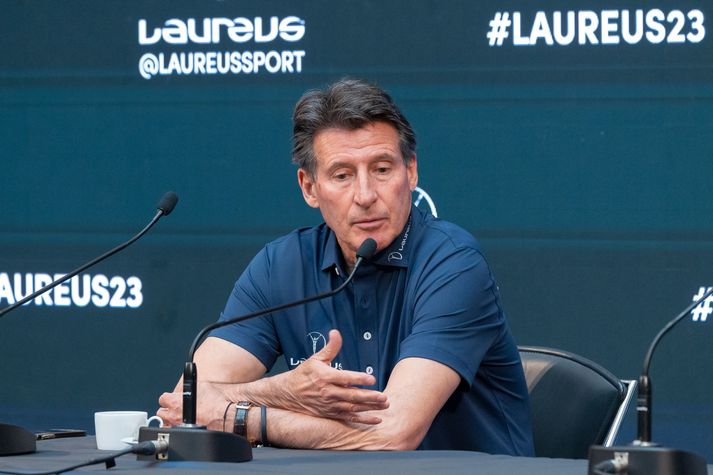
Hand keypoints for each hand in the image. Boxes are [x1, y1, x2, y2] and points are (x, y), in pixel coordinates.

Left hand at [157, 381, 231, 430]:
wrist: (223, 416)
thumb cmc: (215, 402)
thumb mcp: (202, 386)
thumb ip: (190, 387)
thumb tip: (189, 386)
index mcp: (175, 401)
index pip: (163, 399)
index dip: (168, 398)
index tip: (171, 398)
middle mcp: (174, 414)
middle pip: (161, 412)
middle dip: (167, 410)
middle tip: (175, 409)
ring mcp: (178, 426)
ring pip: (166, 424)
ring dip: (170, 421)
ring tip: (179, 418)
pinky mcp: (183, 434)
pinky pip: (175, 432)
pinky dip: (177, 429)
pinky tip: (184, 426)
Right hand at [272, 329, 388, 423]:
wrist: (288, 394)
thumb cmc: (303, 375)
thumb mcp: (315, 359)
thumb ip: (330, 347)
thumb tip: (336, 332)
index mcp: (325, 377)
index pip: (344, 378)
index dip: (358, 379)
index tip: (371, 379)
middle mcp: (328, 392)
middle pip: (351, 396)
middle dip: (368, 397)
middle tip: (383, 397)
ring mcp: (329, 405)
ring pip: (352, 408)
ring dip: (369, 407)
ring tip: (384, 405)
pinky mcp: (330, 414)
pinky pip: (349, 418)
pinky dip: (363, 419)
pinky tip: (376, 418)